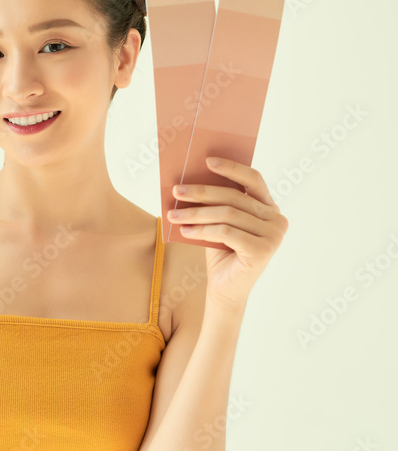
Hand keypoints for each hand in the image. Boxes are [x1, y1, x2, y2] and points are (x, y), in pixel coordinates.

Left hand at [167, 156, 288, 307]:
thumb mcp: (218, 221)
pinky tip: (184, 230)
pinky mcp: (263, 250)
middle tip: (176, 190)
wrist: (225, 289)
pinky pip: (226, 232)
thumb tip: (192, 177)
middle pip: (234, 197)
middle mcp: (276, 219)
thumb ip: (216, 202)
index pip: (253, 179)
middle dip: (202, 193)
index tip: (207, 161)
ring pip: (228, 214)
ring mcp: (273, 235)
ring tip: (173, 214)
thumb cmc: (221, 252)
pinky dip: (202, 230)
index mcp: (269, 207)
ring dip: (196, 213)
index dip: (231, 168)